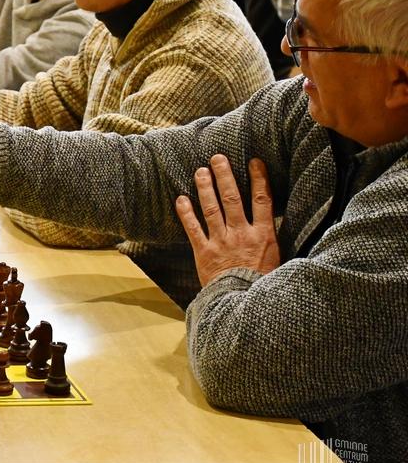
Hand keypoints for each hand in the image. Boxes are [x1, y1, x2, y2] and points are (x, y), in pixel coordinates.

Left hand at [175, 156, 280, 286]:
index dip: (259, 179)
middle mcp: (241, 234)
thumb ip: (275, 243)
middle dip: (225, 176)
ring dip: (205, 188)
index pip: (263, 200)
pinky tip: (180, 199)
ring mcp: (221, 241)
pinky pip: (193, 229)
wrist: (244, 305)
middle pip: (233, 198)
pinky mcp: (204, 252)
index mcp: (264, 235)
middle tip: (217, 157)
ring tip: (200, 171)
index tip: (254, 162)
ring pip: (212, 208)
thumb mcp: (281, 263)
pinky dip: (186, 213)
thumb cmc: (265, 286)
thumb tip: (282, 228)